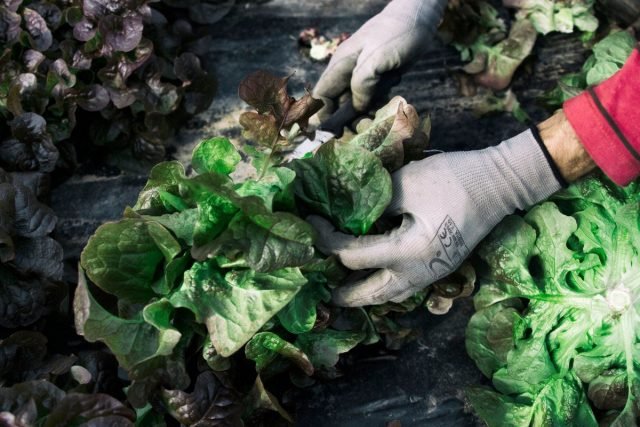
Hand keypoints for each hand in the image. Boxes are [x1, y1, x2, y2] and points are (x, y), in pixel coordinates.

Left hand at [310, 127, 571, 306]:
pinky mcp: (440, 267)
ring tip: (344, 286)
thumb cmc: (454, 178)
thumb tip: (347, 213)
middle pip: (373, 294)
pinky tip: (375, 274)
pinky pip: (405, 286)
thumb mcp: (406, 183)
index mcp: (409, 251)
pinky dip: (385, 285)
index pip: (354, 256)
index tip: (312, 223)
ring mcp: (433, 274)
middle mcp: (420, 272)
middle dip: (344, 294)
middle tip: (322, 288)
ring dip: (365, 293)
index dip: (327, 241)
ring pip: (391, 295)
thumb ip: (373, 202)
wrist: (500, 183)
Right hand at [313, 0, 445, 119]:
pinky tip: (389, 109)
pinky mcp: (378, 80)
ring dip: (366, 116)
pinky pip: (372, 101)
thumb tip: (357, 107)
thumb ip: (361, 83)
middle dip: (349, 120)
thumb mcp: (376, 58)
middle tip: (366, 130)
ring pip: (357, 105)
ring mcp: (363, 77)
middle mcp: (348, 73)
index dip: (323, 116)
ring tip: (381, 121)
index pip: (321, 96)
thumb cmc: (396, 35)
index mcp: (340, 66)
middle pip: (339, 105)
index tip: (334, 135)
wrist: (419, 20)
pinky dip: (378, 108)